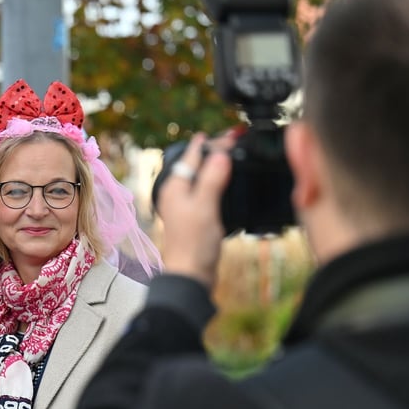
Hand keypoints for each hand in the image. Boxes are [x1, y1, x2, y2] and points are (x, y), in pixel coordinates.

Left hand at [157, 132, 233, 289]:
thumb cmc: (194, 244)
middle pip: (196, 163)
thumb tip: (219, 154)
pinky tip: (224, 182)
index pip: (194, 155)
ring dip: (214, 164)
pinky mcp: (194, 216)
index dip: (213, 142)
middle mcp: (176, 194)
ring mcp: (184, 205)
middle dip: (214, 150)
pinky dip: (216, 181)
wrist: (191, 274)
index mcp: (174, 187)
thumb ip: (211, 179)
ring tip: (230, 154)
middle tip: (234, 139)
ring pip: (200, 177)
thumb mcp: (205, 207)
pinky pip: (205, 190)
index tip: (232, 133)